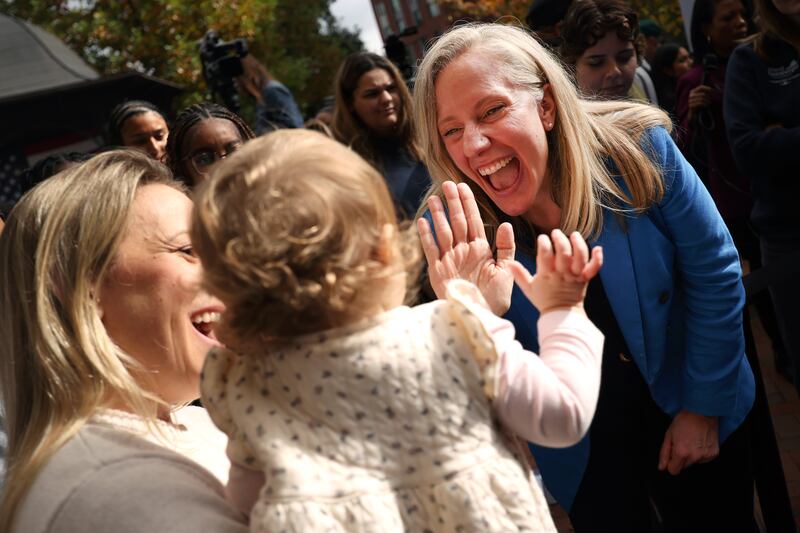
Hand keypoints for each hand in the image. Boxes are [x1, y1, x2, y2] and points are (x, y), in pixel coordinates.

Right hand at [417, 181, 514, 315]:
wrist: (482, 317)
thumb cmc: (495, 298)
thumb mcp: (506, 271)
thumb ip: (505, 247)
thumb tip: (505, 224)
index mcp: (480, 249)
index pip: (473, 221)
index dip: (468, 203)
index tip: (464, 186)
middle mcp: (463, 251)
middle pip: (457, 222)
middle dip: (453, 203)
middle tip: (447, 184)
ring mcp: (450, 259)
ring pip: (443, 231)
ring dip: (439, 215)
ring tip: (434, 198)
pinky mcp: (438, 271)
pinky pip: (431, 249)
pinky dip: (427, 236)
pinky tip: (423, 221)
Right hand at [508, 230, 601, 312]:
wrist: (561, 315)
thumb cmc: (543, 300)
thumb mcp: (528, 289)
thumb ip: (519, 275)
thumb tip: (509, 263)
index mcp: (547, 275)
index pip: (545, 255)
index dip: (544, 244)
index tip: (542, 238)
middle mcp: (562, 274)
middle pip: (564, 253)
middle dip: (560, 239)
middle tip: (555, 233)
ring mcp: (575, 276)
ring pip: (580, 257)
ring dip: (578, 243)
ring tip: (574, 235)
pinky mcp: (585, 279)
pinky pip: (594, 268)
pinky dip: (598, 258)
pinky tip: (598, 248)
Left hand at [658, 410, 719, 474]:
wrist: (702, 412)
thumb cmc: (684, 421)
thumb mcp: (669, 435)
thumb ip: (664, 453)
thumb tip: (662, 467)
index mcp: (681, 452)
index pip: (674, 471)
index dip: (671, 463)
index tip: (672, 455)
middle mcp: (694, 456)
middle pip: (684, 467)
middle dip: (681, 458)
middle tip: (683, 443)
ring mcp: (706, 456)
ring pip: (694, 463)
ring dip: (692, 455)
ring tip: (692, 441)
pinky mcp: (714, 453)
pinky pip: (704, 459)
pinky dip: (701, 453)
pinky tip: (700, 442)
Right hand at [687, 85, 712, 120]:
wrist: (693, 112)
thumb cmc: (699, 103)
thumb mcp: (701, 97)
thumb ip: (705, 93)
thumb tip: (712, 89)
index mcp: (693, 91)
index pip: (700, 87)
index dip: (707, 88)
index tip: (712, 90)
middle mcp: (691, 95)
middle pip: (702, 94)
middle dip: (708, 97)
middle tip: (710, 99)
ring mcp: (690, 100)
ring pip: (702, 99)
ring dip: (707, 101)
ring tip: (709, 102)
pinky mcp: (691, 105)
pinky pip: (700, 103)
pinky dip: (705, 104)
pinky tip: (706, 105)